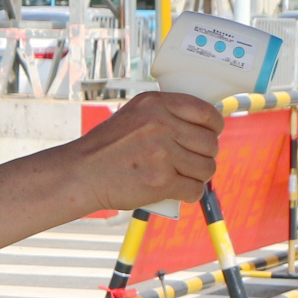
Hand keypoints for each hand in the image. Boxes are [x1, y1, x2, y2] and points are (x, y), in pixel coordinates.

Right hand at [72, 91, 221, 212]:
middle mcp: (161, 125)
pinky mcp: (161, 181)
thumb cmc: (107, 147)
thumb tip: (202, 124)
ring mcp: (162, 154)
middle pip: (210, 143)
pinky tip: (179, 190)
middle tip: (193, 160)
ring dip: (199, 175)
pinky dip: (190, 193)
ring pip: (206, 168)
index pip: (205, 112)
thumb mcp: (133, 115)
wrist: (82, 173)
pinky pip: (195, 189)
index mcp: (155, 104)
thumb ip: (164, 114)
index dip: (215, 126)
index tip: (212, 133)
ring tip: (184, 176)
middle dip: (206, 155)